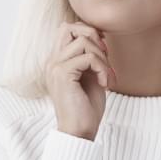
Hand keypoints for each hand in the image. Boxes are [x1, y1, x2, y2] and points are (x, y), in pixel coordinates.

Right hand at [45, 21, 114, 140]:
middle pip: (69, 27)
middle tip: (106, 58)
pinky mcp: (62, 75)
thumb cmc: (87, 108)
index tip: (104, 51)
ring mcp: (55, 67)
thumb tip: (101, 37)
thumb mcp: (91, 76)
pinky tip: (105, 83)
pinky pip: (87, 57)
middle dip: (93, 37)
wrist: (79, 132)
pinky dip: (102, 67)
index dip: (89, 33)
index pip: (67, 29)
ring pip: (82, 41)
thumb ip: (92, 57)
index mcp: (58, 61)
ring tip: (107, 76)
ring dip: (102, 57)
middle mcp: (53, 61)